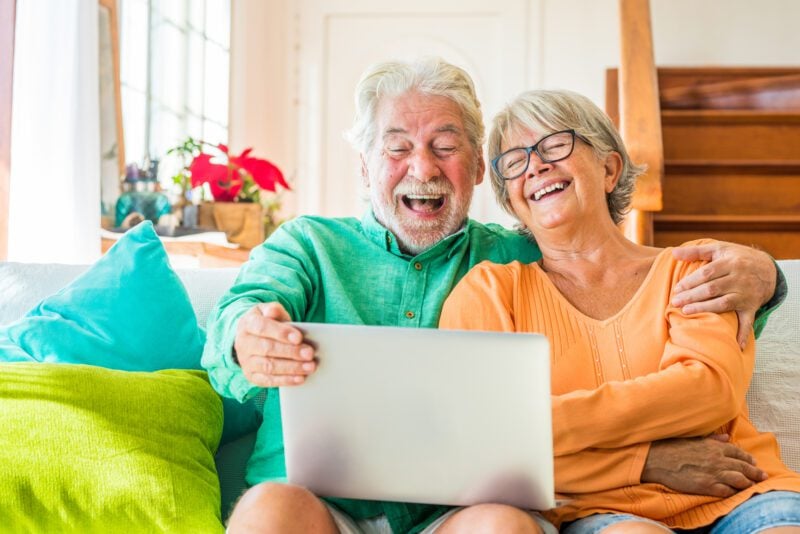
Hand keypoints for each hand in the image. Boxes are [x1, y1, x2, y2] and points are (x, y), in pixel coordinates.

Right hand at [233, 302, 315, 386]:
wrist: (249, 337)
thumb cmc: (266, 322)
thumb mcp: (268, 311)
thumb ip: (273, 310)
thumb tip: (273, 311)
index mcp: (247, 324)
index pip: (262, 328)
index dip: (281, 333)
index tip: (299, 337)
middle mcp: (243, 344)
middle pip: (268, 349)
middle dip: (291, 352)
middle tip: (309, 353)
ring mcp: (246, 362)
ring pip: (269, 366)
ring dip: (291, 368)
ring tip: (310, 366)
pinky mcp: (251, 376)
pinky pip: (269, 380)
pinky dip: (286, 380)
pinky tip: (300, 378)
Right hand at [641, 434, 766, 497]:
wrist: (656, 459)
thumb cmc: (672, 447)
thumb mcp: (693, 438)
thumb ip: (712, 439)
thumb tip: (726, 437)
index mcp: (714, 446)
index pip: (738, 452)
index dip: (748, 457)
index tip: (753, 461)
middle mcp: (717, 460)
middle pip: (744, 466)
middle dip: (755, 472)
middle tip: (762, 475)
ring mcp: (713, 474)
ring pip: (740, 480)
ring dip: (748, 483)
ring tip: (753, 485)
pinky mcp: (706, 486)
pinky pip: (727, 491)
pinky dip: (734, 492)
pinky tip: (736, 493)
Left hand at [671, 241, 776, 347]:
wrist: (767, 268)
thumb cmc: (736, 258)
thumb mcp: (719, 249)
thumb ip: (696, 251)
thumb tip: (673, 252)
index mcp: (730, 263)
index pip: (706, 273)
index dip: (690, 281)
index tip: (676, 289)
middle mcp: (739, 279)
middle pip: (712, 289)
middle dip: (692, 296)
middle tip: (675, 302)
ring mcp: (746, 294)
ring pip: (724, 304)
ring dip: (704, 309)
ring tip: (686, 312)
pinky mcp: (752, 306)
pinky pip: (747, 321)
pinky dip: (742, 333)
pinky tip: (735, 345)